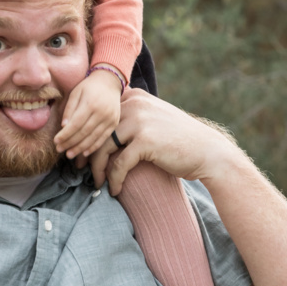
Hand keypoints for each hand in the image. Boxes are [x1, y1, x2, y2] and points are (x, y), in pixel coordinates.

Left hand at [54, 70, 121, 159]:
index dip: (65, 134)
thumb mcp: (76, 93)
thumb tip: (63, 126)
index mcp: (90, 104)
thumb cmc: (88, 87)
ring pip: (93, 138)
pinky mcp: (114, 123)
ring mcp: (110, 119)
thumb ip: (69, 109)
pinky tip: (84, 153)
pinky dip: (93, 147)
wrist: (110, 82)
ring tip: (69, 154)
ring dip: (80, 148)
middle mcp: (102, 113)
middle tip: (59, 150)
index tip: (56, 141)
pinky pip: (103, 138)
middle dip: (70, 143)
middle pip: (84, 132)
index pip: (76, 124)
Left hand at [90, 89, 236, 195]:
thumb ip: (131, 116)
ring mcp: (140, 121)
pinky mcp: (145, 141)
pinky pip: (119, 164)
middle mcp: (135, 104)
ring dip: (97, 168)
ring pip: (104, 147)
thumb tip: (100, 130)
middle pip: (98, 130)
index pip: (101, 114)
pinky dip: (114, 179)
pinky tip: (114, 189)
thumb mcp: (153, 117)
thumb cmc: (179, 140)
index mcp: (135, 96)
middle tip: (78, 167)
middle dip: (85, 151)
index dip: (87, 133)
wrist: (208, 152)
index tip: (80, 150)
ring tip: (95, 181)